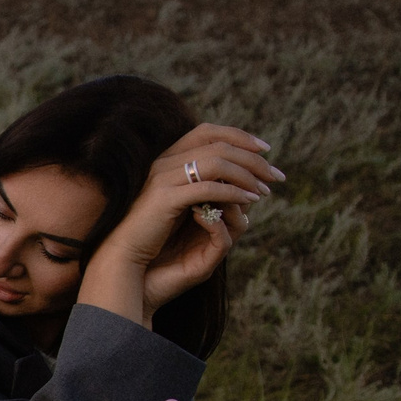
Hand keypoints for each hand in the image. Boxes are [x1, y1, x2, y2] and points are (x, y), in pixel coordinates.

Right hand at [79, 125, 281, 325]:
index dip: (239, 136)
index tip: (264, 150)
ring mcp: (162, 179)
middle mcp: (163, 164)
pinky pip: (208, 188)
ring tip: (264, 191)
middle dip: (253, 158)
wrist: (123, 267)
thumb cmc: (155, 248)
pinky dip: (233, 193)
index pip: (207, 132)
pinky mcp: (165, 199)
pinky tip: (249, 202)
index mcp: (166, 162)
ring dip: (247, 174)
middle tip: (276, 175)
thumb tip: (242, 189)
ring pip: (217, 161)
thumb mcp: (188, 217)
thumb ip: (209, 198)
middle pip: (218, 144)